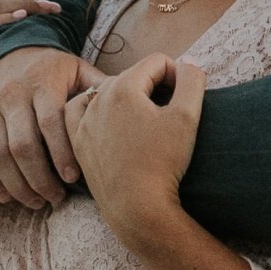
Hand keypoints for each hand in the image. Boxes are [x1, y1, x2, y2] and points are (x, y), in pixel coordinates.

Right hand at [0, 47, 91, 208]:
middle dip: (40, 179)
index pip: (50, 122)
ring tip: (35, 201)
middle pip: (22, 145)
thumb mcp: (77, 70)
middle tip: (55, 199)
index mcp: (42, 81)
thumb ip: (100, 88)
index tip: (73, 179)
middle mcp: (11, 92)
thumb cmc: (52, 70)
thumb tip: (132, 104)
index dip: (62, 154)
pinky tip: (5, 196)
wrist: (6, 47)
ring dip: (16, 185)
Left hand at [67, 55, 206, 239]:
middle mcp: (97, 100)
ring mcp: (84, 122)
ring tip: (143, 120)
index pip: (157, 62)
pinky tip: (110, 122)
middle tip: (169, 114)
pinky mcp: (78, 143)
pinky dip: (96, 112)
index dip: (178, 75)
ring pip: (107, 93)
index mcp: (123, 88)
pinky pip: (81, 114)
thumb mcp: (188, 117)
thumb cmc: (164, 163)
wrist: (138, 208)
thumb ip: (192, 80)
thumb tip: (189, 64)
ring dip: (127, 99)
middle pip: (132, 76)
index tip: (185, 99)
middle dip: (153, 87)